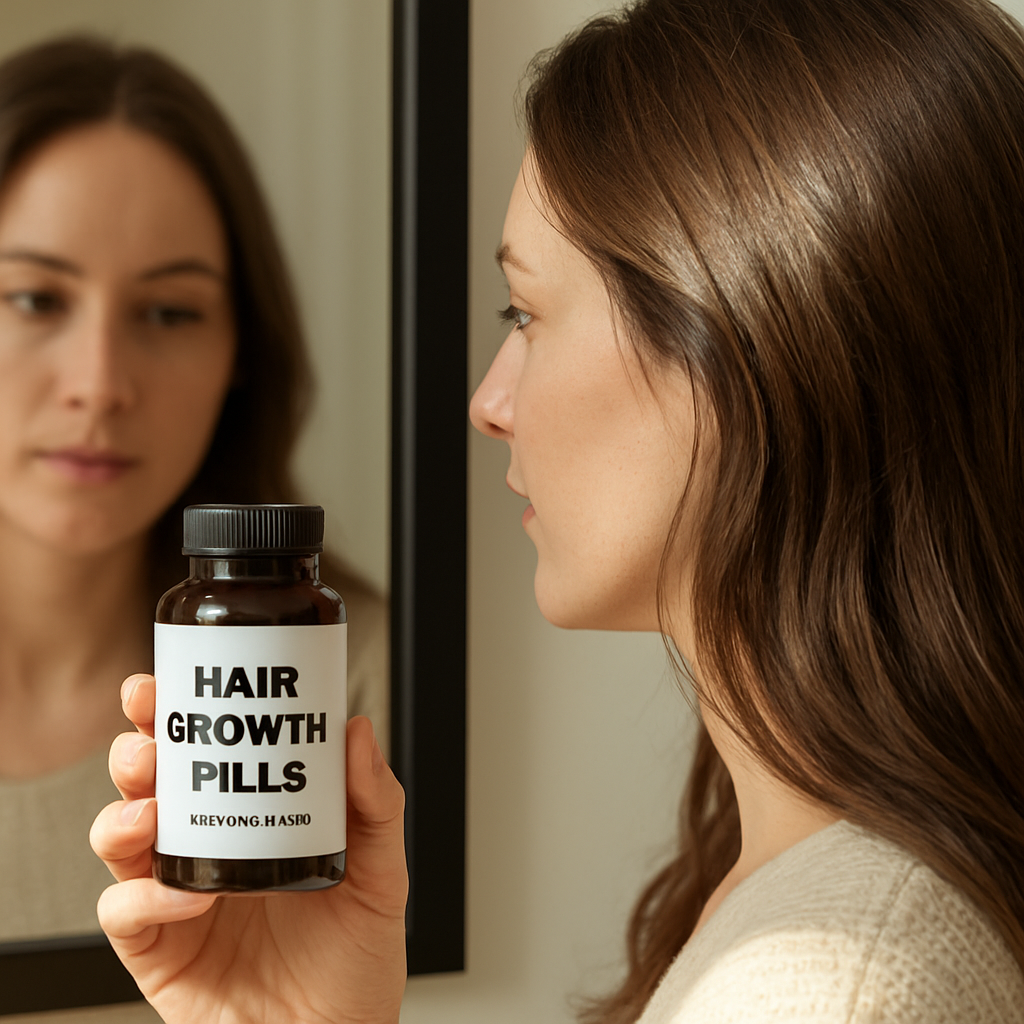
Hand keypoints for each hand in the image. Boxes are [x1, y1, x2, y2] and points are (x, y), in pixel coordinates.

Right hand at [90, 674, 406, 1023]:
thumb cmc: (355, 961)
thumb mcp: (380, 872)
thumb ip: (375, 805)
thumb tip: (357, 731)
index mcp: (252, 819)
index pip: (203, 754)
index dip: (177, 716)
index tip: (169, 682)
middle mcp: (207, 851)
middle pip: (150, 785)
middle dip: (136, 750)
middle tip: (148, 737)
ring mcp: (177, 900)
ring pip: (120, 839)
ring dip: (123, 814)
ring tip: (153, 807)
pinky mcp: (160, 953)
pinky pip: (126, 916)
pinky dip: (144, 899)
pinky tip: (185, 896)